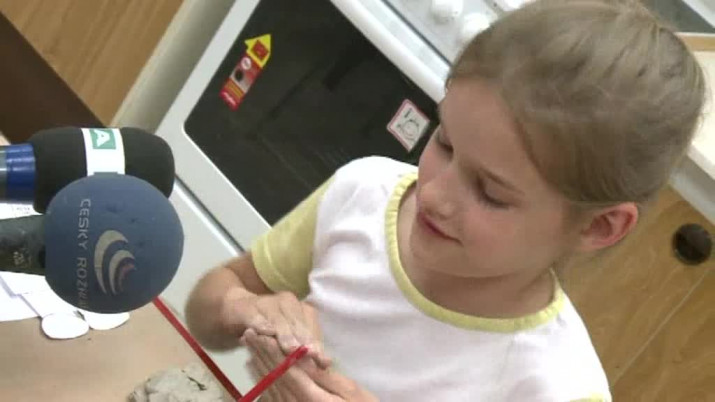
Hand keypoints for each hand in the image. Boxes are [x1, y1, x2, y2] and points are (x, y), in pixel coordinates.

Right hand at [223, 288, 330, 367]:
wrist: (237, 309)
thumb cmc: (268, 326)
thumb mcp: (287, 336)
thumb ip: (304, 347)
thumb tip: (325, 364)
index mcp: (300, 308)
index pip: (311, 327)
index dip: (317, 344)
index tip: (322, 360)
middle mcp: (286, 301)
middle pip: (297, 324)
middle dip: (304, 342)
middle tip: (310, 356)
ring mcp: (266, 303)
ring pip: (279, 321)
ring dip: (286, 335)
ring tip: (292, 350)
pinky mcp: (248, 309)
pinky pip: (256, 318)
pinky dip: (262, 325)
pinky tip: (266, 333)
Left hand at [242, 330, 377, 401]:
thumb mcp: (350, 392)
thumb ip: (324, 376)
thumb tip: (304, 356)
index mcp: (310, 399)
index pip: (286, 369)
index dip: (271, 349)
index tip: (260, 332)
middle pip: (273, 377)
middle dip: (260, 354)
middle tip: (248, 334)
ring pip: (269, 388)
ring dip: (258, 366)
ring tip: (249, 349)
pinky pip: (272, 400)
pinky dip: (262, 383)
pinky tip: (257, 372)